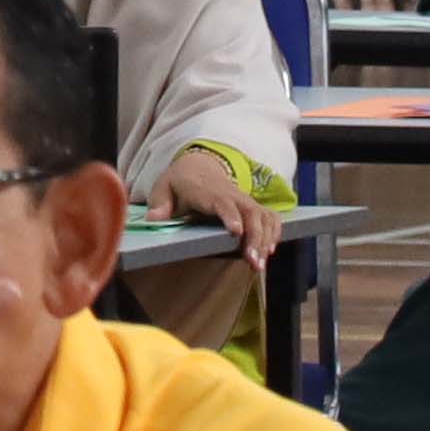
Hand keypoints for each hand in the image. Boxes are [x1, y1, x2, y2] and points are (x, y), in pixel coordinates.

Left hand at [151, 147, 278, 261]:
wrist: (198, 166)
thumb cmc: (179, 183)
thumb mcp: (163, 188)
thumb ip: (159, 203)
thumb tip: (154, 218)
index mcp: (206, 191)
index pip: (221, 202)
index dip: (230, 215)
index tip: (236, 232)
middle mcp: (230, 194)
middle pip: (249, 212)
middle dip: (255, 237)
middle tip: (253, 261)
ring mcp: (244, 199)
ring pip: (262, 216)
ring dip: (265, 239)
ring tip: (260, 264)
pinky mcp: (252, 205)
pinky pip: (270, 216)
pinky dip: (274, 232)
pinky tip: (271, 250)